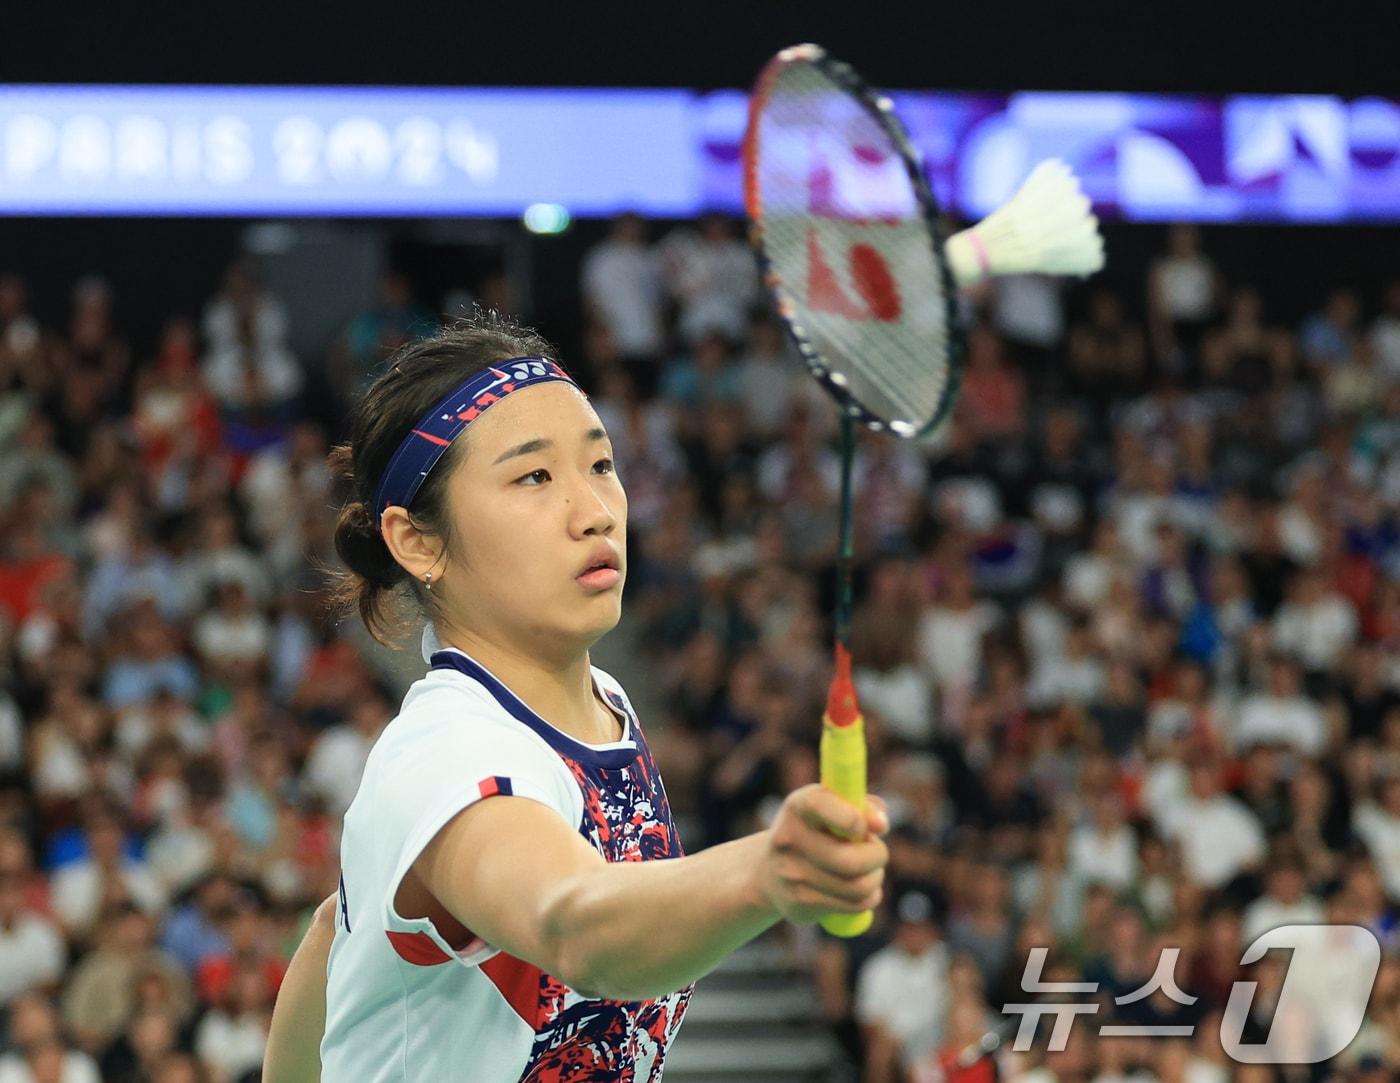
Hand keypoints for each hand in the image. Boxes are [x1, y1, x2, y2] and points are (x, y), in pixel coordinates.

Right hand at [756, 784, 888, 924]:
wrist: (769, 871)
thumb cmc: (816, 831)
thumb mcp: (834, 807)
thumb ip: (863, 806)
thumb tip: (880, 824)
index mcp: (798, 807)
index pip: (821, 806)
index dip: (853, 819)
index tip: (863, 827)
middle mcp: (789, 839)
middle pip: (850, 860)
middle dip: (878, 856)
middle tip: (878, 852)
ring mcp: (792, 875)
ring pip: (858, 887)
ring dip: (876, 879)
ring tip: (871, 872)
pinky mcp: (800, 904)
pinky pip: (854, 905)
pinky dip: (869, 898)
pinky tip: (863, 890)